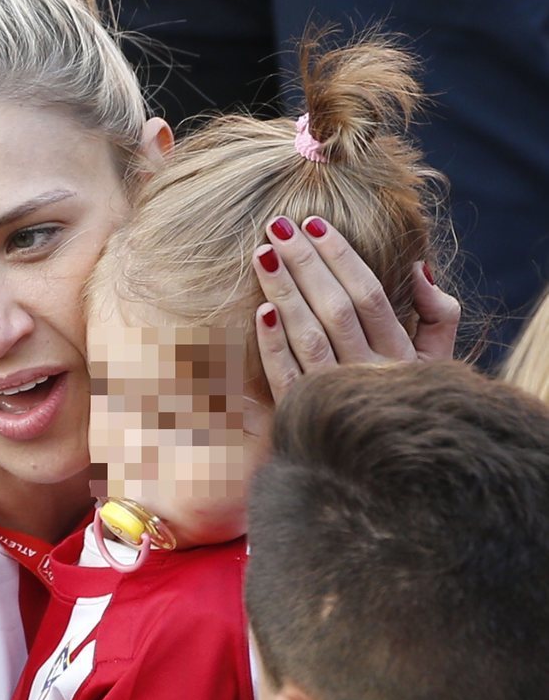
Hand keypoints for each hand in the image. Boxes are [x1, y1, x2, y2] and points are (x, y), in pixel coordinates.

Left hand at [253, 216, 460, 402]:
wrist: (386, 474)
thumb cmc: (408, 402)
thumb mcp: (437, 364)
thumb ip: (439, 316)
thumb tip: (420, 268)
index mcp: (400, 357)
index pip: (369, 295)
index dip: (341, 257)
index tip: (315, 225)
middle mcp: (370, 376)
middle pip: (335, 309)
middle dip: (306, 263)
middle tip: (279, 225)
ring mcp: (336, 398)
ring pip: (308, 336)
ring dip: (284, 292)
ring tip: (263, 254)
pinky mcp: (303, 419)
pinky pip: (286, 378)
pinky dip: (273, 345)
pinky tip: (261, 312)